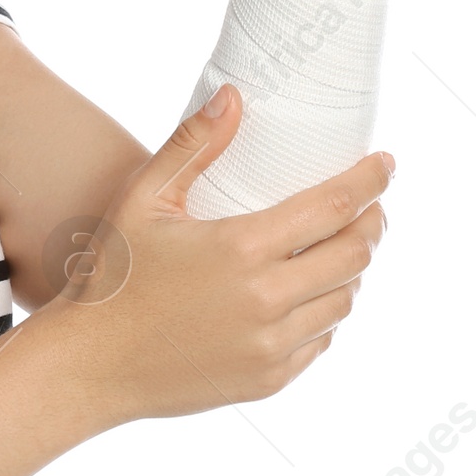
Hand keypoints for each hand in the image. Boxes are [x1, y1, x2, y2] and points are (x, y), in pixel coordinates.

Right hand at [35, 84, 392, 426]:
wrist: (90, 364)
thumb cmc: (112, 274)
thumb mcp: (143, 199)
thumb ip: (193, 146)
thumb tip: (235, 96)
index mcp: (240, 247)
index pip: (335, 206)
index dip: (370, 180)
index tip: (386, 163)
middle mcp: (266, 299)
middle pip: (355, 254)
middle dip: (372, 222)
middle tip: (368, 205)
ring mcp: (271, 345)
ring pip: (344, 299)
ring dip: (351, 269)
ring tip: (338, 247)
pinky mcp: (269, 380)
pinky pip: (321, 340)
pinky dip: (325, 313)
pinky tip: (308, 295)